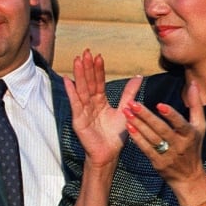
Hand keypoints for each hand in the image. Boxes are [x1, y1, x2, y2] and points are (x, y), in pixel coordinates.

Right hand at [64, 49, 141, 166]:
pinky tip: (67, 80)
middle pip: (88, 82)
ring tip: (77, 60)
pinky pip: (75, 103)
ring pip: (81, 89)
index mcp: (100, 101)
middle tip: (86, 52)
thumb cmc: (115, 135)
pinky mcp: (78, 119)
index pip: (98, 82)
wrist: (109, 153)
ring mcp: (83, 110)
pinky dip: (71, 92)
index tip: (98, 56)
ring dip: (78, 75)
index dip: (98, 69)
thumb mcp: (125, 110)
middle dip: (87, 67)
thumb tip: (138, 76)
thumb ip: (129, 93)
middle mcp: (90, 103)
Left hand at [123, 80, 205, 189]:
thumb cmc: (193, 145)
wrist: (188, 176)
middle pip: (161, 129)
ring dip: (138, 125)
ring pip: (151, 138)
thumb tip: (193, 83)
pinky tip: (128, 127)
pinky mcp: (158, 162)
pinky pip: (146, 149)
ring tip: (125, 112)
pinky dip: (137, 138)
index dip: (171, 115)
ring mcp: (168, 155)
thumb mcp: (199, 126)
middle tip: (132, 103)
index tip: (159, 105)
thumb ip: (196, 105)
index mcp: (190, 134)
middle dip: (146, 116)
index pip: (180, 123)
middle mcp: (179, 144)